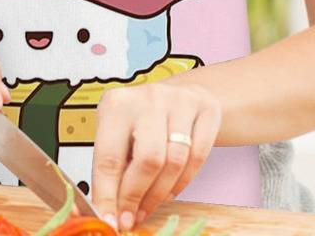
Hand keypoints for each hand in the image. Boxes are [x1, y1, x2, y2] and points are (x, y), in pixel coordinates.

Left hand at [90, 80, 220, 231]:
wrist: (178, 93)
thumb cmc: (141, 118)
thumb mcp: (117, 132)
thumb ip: (113, 166)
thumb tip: (108, 209)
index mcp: (117, 103)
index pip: (109, 156)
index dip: (108, 194)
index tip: (109, 221)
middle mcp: (148, 97)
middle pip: (147, 160)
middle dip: (137, 197)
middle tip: (131, 219)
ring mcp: (180, 101)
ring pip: (175, 162)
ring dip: (159, 195)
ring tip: (148, 207)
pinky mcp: (206, 110)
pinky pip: (198, 158)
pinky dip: (183, 183)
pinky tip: (169, 191)